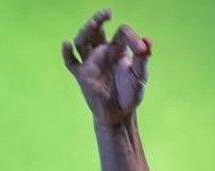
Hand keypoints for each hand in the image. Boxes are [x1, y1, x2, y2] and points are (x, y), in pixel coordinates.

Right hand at [62, 9, 150, 126]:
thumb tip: (148, 41)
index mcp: (118, 50)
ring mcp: (91, 62)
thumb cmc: (130, 94)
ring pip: (82, 42)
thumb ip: (143, 61)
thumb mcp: (140, 78)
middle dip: (100, 19)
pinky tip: (67, 44)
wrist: (119, 114)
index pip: (121, 33)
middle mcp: (103, 52)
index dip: (131, 37)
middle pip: (97, 30)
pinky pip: (71, 62)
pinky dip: (67, 53)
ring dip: (85, 32)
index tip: (141, 49)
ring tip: (92, 24)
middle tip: (107, 12)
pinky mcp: (82, 75)